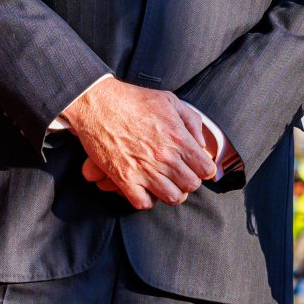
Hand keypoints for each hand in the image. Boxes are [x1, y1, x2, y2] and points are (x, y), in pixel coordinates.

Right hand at [65, 78, 216, 209]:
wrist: (97, 103)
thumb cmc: (132, 100)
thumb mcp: (170, 101)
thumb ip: (191, 121)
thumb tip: (202, 144)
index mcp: (178, 137)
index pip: (205, 169)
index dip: (203, 169)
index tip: (196, 166)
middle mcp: (164, 156)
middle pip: (191, 185)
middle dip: (188, 181)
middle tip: (180, 175)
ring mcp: (144, 169)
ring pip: (172, 197)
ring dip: (171, 193)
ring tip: (166, 184)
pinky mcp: (124, 178)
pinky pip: (143, 203)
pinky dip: (147, 199)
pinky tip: (145, 189)